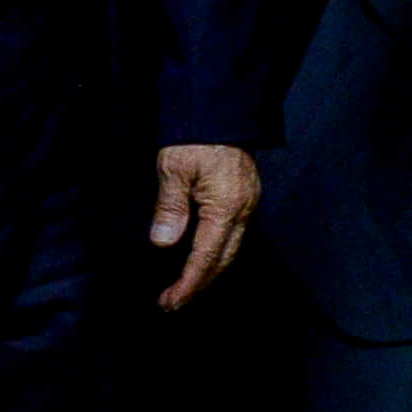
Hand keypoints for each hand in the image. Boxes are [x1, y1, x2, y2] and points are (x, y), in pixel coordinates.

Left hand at [146, 143, 261, 308]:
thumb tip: (163, 243)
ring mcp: (248, 205)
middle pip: (224, 260)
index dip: (188, 283)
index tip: (170, 301)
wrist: (221, 109)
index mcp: (227, 206)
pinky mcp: (244, 198)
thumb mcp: (174, 168)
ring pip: (231, 250)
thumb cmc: (196, 136)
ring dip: (208, 272)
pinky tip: (201, 258)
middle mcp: (244, 211)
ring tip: (184, 287)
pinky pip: (233, 236)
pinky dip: (216, 254)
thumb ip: (170, 208)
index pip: (207, 256)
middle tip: (172, 302)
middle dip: (199, 284)